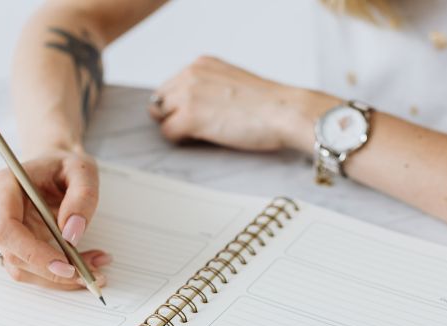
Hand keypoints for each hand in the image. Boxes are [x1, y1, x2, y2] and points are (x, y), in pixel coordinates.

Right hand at [0, 149, 109, 288]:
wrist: (53, 166)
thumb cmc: (63, 165)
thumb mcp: (82, 171)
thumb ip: (82, 198)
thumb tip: (71, 234)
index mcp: (3, 185)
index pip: (5, 228)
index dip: (33, 253)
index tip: (66, 267)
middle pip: (12, 254)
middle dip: (52, 272)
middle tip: (90, 274)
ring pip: (20, 268)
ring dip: (57, 277)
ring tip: (93, 267)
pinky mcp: (9, 244)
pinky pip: (29, 268)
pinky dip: (56, 274)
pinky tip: (82, 264)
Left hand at [149, 56, 337, 151]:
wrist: (285, 111)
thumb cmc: (268, 103)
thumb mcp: (232, 81)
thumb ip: (208, 87)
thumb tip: (192, 106)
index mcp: (201, 64)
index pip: (169, 86)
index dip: (178, 105)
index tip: (193, 117)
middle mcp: (190, 74)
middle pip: (160, 101)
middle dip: (173, 116)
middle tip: (196, 130)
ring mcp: (188, 95)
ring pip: (161, 117)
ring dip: (176, 128)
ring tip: (202, 135)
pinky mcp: (190, 117)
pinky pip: (168, 133)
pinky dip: (181, 140)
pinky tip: (202, 140)